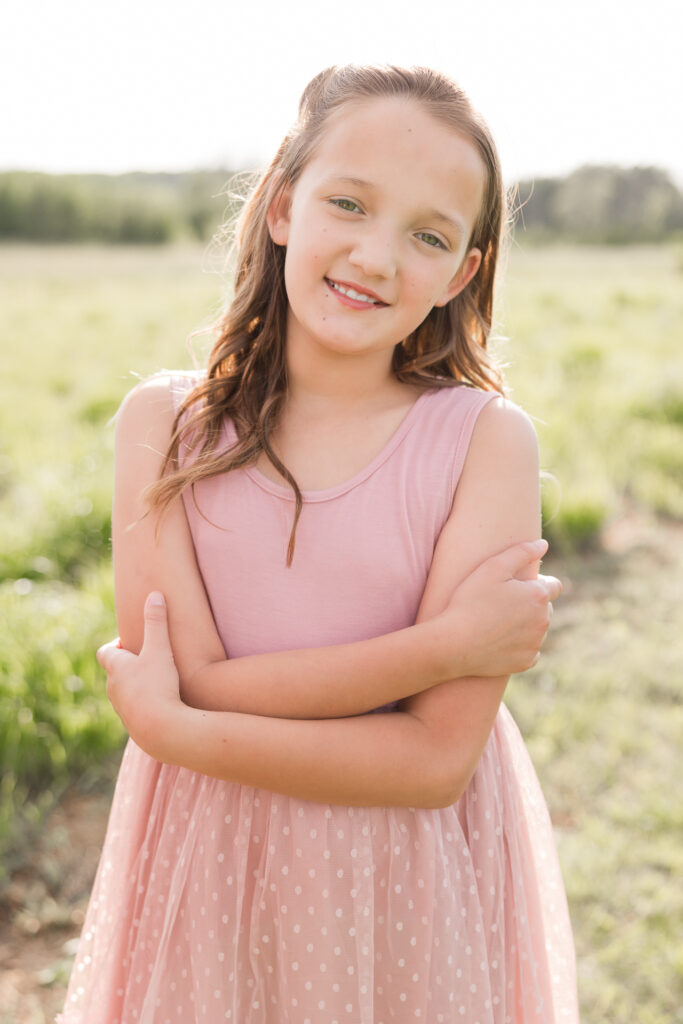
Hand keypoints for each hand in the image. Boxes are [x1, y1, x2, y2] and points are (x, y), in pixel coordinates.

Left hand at [97, 591, 180, 758]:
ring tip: (157, 681)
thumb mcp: (159, 648)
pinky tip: (161, 703)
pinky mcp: (133, 724)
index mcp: (115, 668)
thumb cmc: (158, 685)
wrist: (160, 728)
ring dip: (136, 685)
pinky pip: (135, 709)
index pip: (105, 652)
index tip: (133, 642)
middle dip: (129, 665)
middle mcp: (113, 688)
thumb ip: (157, 622)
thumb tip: (154, 595)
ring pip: (124, 691)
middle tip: (149, 659)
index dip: (116, 646)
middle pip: (114, 672)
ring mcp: (121, 708)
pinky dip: (144, 703)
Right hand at [435, 539, 561, 678]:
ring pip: (537, 630)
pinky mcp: (525, 662)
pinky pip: (529, 650)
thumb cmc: (469, 601)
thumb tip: (543, 545)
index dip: (537, 583)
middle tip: (502, 603)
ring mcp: (535, 643)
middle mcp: (543, 621)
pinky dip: (519, 645)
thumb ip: (521, 552)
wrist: (453, 644)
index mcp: (538, 596)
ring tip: (497, 622)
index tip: (517, 585)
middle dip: (531, 604)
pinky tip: (499, 640)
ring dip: (525, 624)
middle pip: (546, 608)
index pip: (553, 586)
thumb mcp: (492, 567)